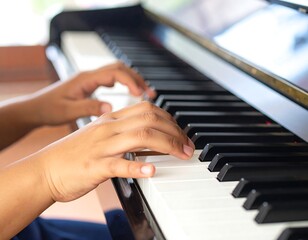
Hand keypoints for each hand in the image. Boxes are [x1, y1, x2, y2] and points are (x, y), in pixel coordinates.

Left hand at [28, 62, 155, 125]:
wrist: (35, 109)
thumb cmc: (48, 109)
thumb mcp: (68, 111)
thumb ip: (89, 108)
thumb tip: (110, 108)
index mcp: (85, 79)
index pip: (114, 73)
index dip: (130, 81)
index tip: (141, 94)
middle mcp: (89, 76)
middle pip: (119, 68)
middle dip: (136, 78)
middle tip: (149, 93)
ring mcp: (90, 80)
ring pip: (117, 72)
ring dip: (132, 80)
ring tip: (145, 93)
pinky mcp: (90, 86)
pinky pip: (112, 79)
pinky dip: (124, 84)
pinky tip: (130, 93)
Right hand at [39, 102, 194, 201]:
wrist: (44, 170)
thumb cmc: (74, 154)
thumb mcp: (99, 135)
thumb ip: (122, 131)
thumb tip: (148, 134)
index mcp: (109, 120)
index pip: (146, 110)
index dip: (169, 119)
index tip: (180, 132)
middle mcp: (108, 129)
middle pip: (149, 120)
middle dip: (175, 131)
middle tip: (188, 145)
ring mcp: (101, 147)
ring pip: (140, 137)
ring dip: (167, 145)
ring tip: (182, 154)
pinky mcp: (95, 167)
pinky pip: (119, 165)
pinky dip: (138, 167)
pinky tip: (152, 171)